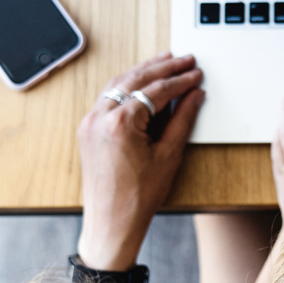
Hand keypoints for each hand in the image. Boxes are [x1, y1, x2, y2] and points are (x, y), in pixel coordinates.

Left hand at [77, 53, 204, 269]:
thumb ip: (182, 120)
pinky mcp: (87, 129)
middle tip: (184, 60)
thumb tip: (194, 96)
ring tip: (165, 62)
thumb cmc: (138, 196)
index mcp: (120, 123)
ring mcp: (90, 122)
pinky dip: (126, 85)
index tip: (196, 74)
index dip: (180, 80)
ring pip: (118, 83)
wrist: (111, 222)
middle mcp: (100, 117)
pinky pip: (107, 97)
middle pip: (135, 79)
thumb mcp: (168, 155)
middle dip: (163, 68)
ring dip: (143, 71)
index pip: (156, 90)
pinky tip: (140, 81)